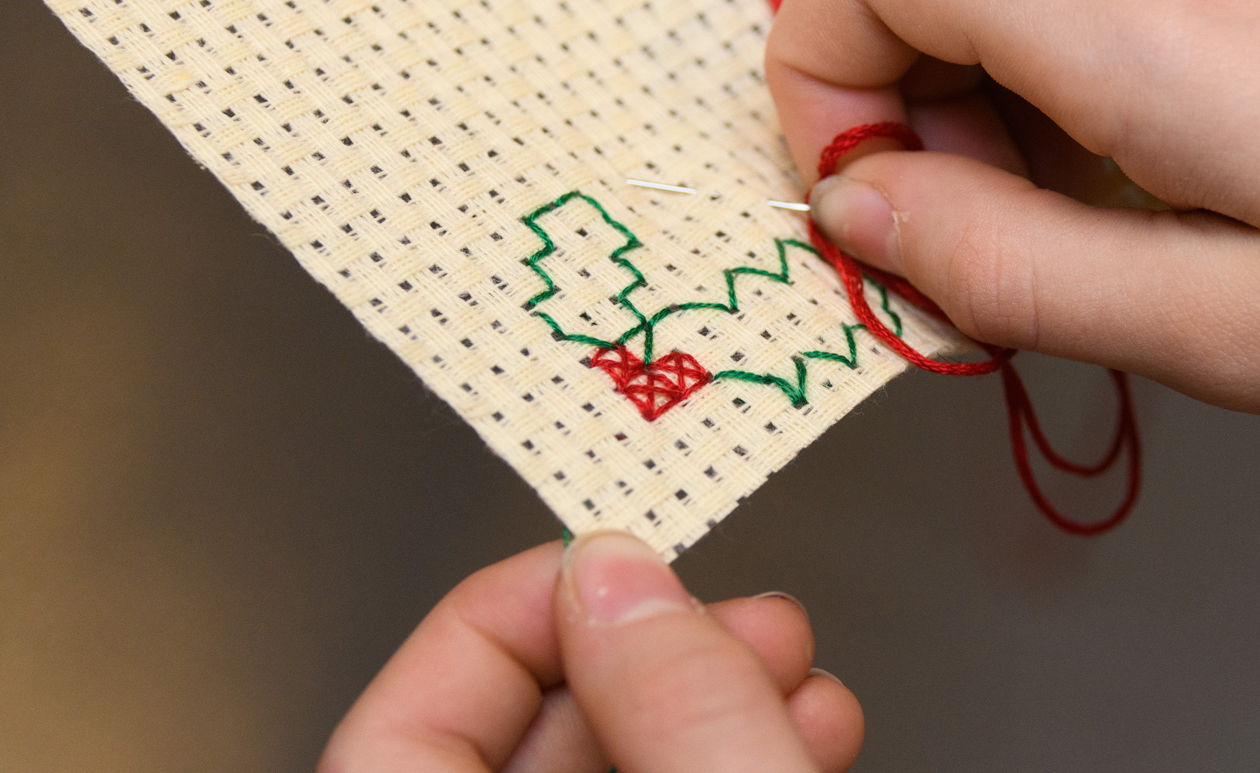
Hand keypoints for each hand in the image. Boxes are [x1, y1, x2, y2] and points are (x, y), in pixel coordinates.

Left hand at [318, 536, 861, 771]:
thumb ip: (677, 713)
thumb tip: (624, 582)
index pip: (397, 736)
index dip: (501, 623)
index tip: (608, 563)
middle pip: (525, 745)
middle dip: (648, 658)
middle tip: (742, 615)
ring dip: (714, 703)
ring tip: (795, 668)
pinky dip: (738, 758)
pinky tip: (806, 728)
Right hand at [766, 0, 1259, 451]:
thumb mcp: (1234, 338)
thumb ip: (1006, 265)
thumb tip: (860, 207)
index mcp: (1157, 3)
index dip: (825, 73)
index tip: (881, 192)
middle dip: (892, 44)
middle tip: (979, 194)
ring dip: (984, 8)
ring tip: (1087, 159)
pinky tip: (1168, 98)